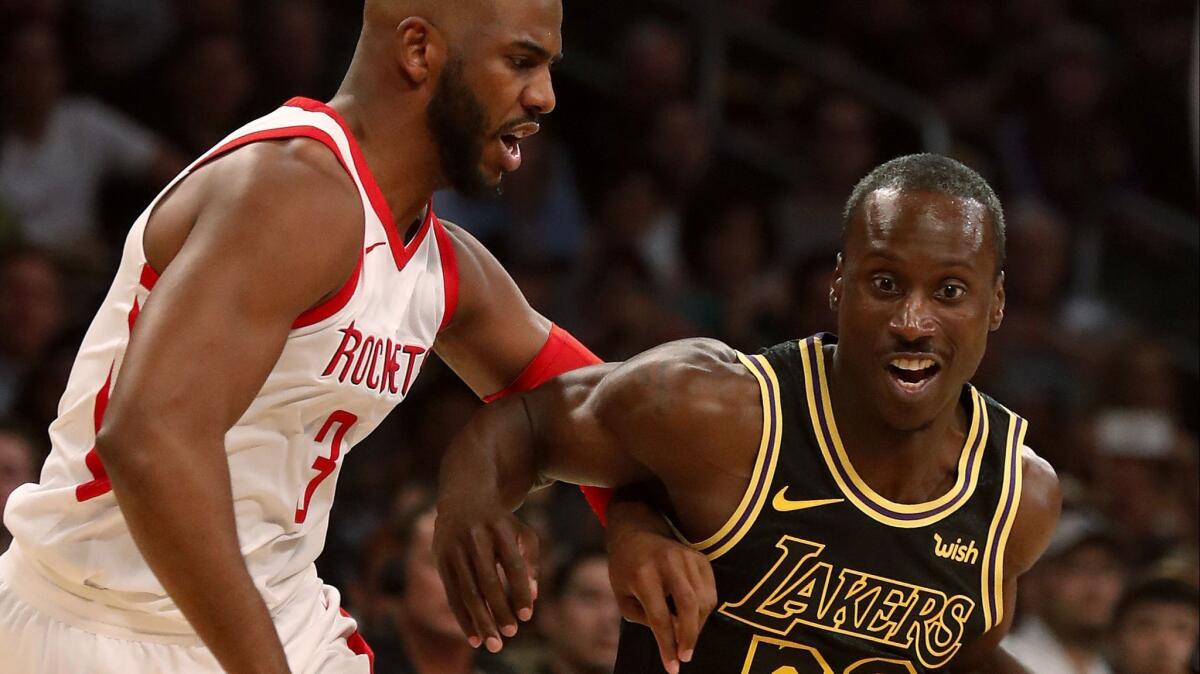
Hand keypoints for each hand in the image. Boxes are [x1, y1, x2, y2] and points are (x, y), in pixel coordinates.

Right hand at [432, 497, 539, 652]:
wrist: (462, 498)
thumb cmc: (500, 522)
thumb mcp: (521, 532)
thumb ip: (530, 561)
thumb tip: (532, 596)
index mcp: (499, 528)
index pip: (512, 564)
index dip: (519, 590)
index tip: (527, 616)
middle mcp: (475, 537)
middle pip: (487, 580)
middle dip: (499, 610)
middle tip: (511, 634)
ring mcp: (454, 548)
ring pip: (467, 591)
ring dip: (480, 620)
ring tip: (493, 644)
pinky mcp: (441, 560)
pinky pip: (452, 594)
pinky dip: (463, 618)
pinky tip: (474, 638)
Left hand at [607, 528, 717, 673]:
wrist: (636, 533)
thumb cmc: (625, 569)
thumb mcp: (623, 595)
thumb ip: (644, 618)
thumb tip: (673, 636)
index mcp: (643, 574)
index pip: (659, 616)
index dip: (667, 645)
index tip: (673, 667)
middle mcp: (668, 563)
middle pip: (688, 606)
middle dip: (689, 636)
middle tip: (685, 655)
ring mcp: (687, 557)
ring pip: (703, 600)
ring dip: (698, 625)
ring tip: (686, 637)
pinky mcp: (700, 557)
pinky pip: (710, 590)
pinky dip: (705, 609)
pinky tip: (694, 618)